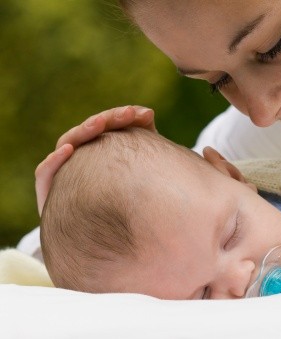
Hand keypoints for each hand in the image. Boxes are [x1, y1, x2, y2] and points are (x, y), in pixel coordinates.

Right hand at [35, 105, 154, 214]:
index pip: (111, 128)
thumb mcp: (137, 176)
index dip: (125, 118)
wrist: (103, 243)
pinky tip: (68, 150)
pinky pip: (46, 173)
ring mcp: (64, 172)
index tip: (147, 114)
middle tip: (129, 113)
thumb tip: (149, 114)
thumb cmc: (126, 205)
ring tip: (100, 123)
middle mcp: (81, 158)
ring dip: (84, 131)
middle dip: (110, 119)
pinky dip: (54, 160)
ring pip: (68, 144)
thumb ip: (141, 146)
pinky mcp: (50, 192)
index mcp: (102, 153)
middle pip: (91, 132)